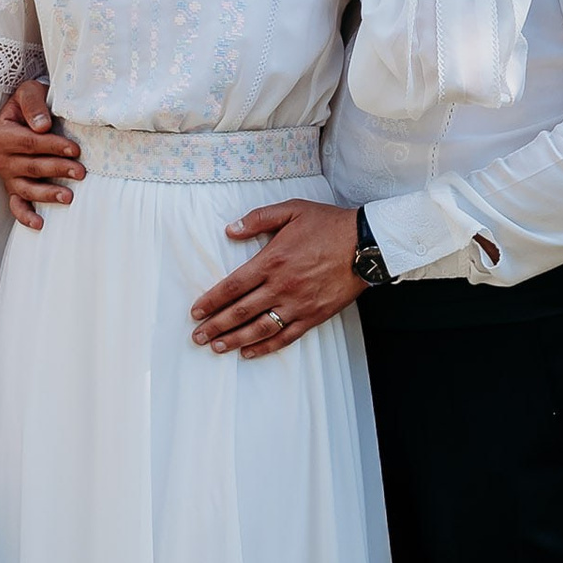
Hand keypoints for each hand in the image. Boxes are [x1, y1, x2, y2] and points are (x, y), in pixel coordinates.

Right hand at [0, 76, 84, 229]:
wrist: (25, 111)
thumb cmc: (29, 102)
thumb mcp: (29, 91)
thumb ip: (34, 105)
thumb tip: (42, 126)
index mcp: (0, 133)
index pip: (29, 143)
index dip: (52, 146)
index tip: (74, 149)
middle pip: (31, 166)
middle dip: (57, 169)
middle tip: (81, 172)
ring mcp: (5, 175)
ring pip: (26, 188)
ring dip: (47, 194)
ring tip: (69, 197)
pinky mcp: (12, 187)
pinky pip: (16, 204)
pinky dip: (25, 215)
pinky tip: (39, 223)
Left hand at [190, 201, 361, 357]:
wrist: (366, 244)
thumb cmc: (328, 225)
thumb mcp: (291, 209)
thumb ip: (258, 219)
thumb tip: (230, 229)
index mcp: (272, 261)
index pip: (232, 286)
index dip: (211, 301)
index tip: (196, 311)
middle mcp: (281, 286)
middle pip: (240, 311)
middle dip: (216, 325)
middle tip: (197, 336)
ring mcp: (298, 304)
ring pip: (260, 328)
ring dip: (235, 339)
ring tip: (216, 347)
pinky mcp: (314, 316)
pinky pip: (286, 336)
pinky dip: (266, 347)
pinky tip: (250, 352)